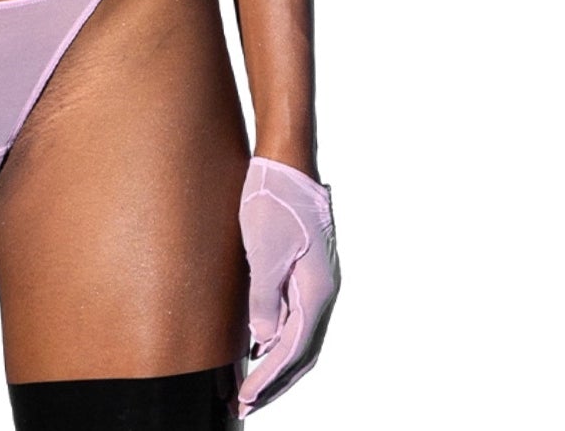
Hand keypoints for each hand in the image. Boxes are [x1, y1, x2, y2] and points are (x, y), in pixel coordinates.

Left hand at [236, 156, 339, 417]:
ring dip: (275, 364)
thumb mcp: (264, 249)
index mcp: (316, 290)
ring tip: (248, 386)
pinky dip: (278, 339)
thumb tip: (265, 340)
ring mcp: (315, 280)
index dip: (268, 380)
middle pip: (302, 352)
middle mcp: (321, 291)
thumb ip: (265, 298)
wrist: (286, 158)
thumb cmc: (273, 198)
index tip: (244, 400)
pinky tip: (258, 344)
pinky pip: (294, 316)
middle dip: (274, 383)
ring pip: (299, 337)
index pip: (293, 350)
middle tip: (243, 405)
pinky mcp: (304, 269)